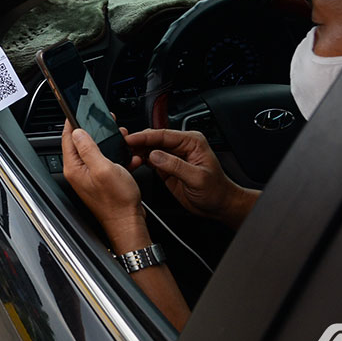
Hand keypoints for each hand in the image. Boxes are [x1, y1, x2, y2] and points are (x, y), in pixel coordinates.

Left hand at [62, 121, 146, 247]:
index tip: (76, 111)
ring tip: (121, 140)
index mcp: (74, 168)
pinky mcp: (101, 181)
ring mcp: (90, 177)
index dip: (72, 123)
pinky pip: (107, 163)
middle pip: (81, 143)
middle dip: (95, 131)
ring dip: (110, 144)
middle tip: (105, 122)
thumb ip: (88, 148)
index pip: (67, 139)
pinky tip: (129, 159)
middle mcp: (79, 172)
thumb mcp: (103, 168)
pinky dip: (118, 158)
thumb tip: (77, 132)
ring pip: (97, 151)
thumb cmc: (117, 201)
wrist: (128, 222)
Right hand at [123, 129, 258, 229]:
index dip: (145, 136)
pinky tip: (132, 161)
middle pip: (154, 139)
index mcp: (192, 141)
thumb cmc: (216, 191)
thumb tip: (155, 156)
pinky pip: (149, 159)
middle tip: (123, 145)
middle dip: (138, 141)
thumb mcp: (197, 178)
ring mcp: (172, 156)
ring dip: (137, 151)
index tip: (131, 139)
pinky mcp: (166, 167)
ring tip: (125, 154)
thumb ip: (176, 166)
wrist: (218, 205)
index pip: (164, 134)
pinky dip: (140, 160)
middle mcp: (181, 146)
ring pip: (149, 148)